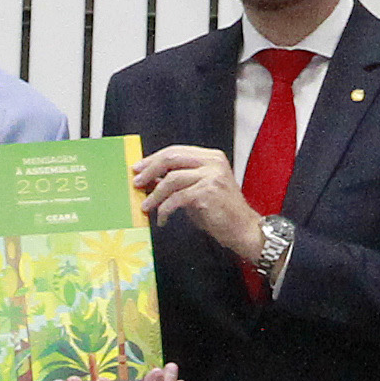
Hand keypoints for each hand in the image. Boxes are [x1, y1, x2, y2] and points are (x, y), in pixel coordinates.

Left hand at [129, 144, 269, 269]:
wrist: (243, 229)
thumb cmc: (221, 212)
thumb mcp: (198, 190)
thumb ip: (179, 181)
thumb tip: (152, 178)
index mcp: (211, 157)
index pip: (176, 151)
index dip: (153, 159)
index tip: (138, 168)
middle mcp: (213, 163)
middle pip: (171, 158)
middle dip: (150, 170)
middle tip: (136, 182)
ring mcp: (212, 176)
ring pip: (171, 179)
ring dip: (155, 195)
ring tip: (146, 206)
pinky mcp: (208, 193)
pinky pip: (177, 198)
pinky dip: (165, 209)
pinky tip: (162, 218)